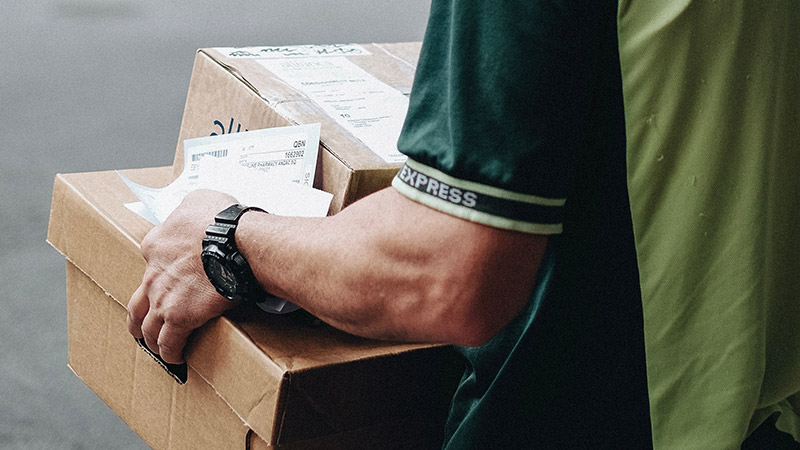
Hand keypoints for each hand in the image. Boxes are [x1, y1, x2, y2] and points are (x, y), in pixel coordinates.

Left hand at [127, 189, 238, 363]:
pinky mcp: (179, 317)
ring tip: (157, 347)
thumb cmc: (222, 219)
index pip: (151, 263)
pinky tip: (175, 359)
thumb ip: (192, 206)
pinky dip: (170, 352)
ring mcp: (163, 297)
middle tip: (143, 324)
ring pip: (146, 325)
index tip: (168, 280)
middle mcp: (153, 272)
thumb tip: (198, 209)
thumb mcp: (201, 198)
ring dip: (150, 337)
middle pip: (138, 300)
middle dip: (139, 315)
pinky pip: (169, 342)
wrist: (232, 241)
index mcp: (156, 244)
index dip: (159, 274)